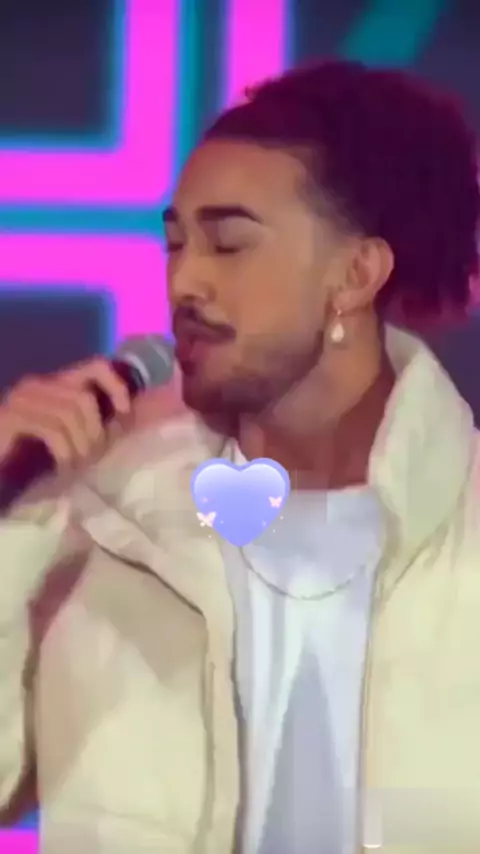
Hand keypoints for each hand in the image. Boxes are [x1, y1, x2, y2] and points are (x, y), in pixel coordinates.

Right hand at [0, 358, 131, 469]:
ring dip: (80, 445)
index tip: (124, 414)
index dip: (117, 387)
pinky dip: (64, 452)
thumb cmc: (26, 453)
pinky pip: (52, 430)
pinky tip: (61, 466)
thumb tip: (124, 424)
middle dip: (95, 431)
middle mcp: (37, 385)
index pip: (96, 366)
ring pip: (70, 413)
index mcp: (54, 384)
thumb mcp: (64, 436)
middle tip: (92, 457)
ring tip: (76, 465)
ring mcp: (22, 399)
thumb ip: (89, 426)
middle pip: (84, 398)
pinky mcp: (11, 418)